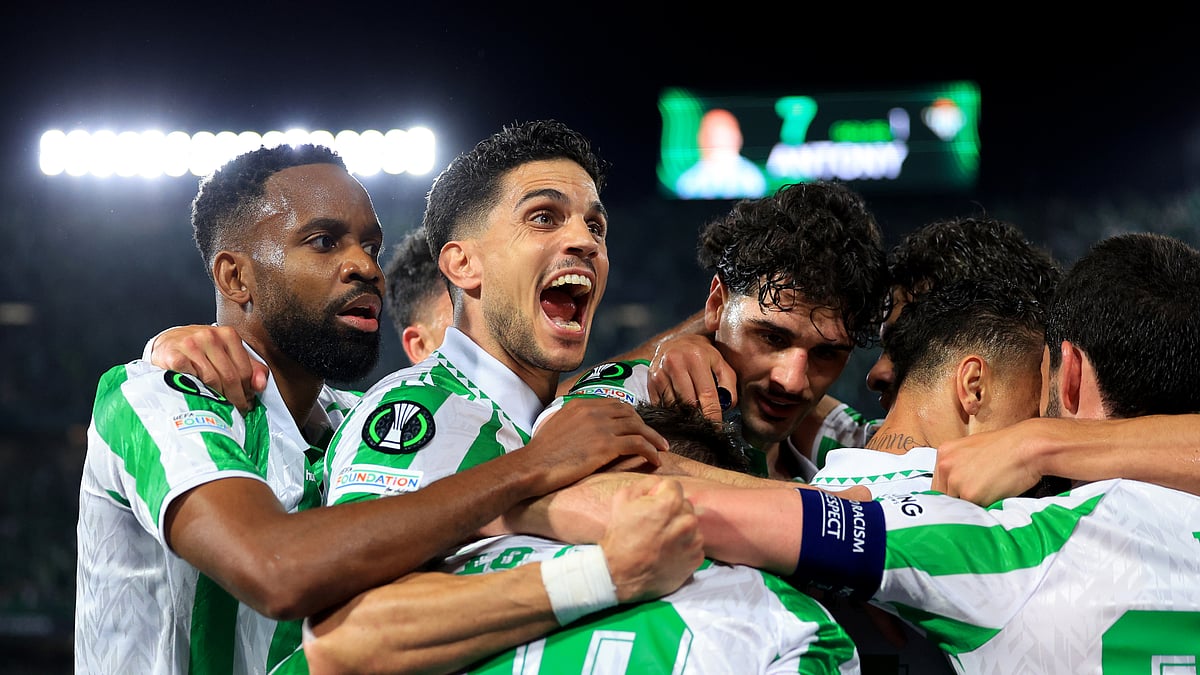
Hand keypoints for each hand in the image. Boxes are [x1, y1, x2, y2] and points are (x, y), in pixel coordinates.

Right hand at [149, 325, 267, 410]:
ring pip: (212, 380)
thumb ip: (249, 367)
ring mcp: (190, 344)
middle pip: (230, 376)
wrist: (167, 344)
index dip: (248, 390)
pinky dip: (197, 391)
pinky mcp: (173, 355)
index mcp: (228, 334)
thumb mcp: (227, 354)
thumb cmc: (200, 351)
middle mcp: (210, 336)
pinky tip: (199, 396)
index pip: (245, 369)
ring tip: (221, 407)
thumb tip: (261, 385)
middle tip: (237, 410)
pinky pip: (191, 379)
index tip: (248, 402)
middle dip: (236, 397)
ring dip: (218, 398)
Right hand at [517, 397, 667, 494]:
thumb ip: (573, 421)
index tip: (639, 428)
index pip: (616, 404)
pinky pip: (638, 444)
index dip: (632, 417)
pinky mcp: (606, 445)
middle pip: (631, 414)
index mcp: (581, 404)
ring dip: (654, 439)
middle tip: (655, 440)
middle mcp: (593, 410)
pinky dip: (651, 452)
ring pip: (639, 428)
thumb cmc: (540, 454)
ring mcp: (601, 426)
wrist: (532, 466)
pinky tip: (655, 461)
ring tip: (662, 450)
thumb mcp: (556, 425)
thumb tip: (582, 429)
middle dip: (646, 426)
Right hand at [601, 476, 702, 602]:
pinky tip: (668, 552)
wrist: (621, 574)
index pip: (674, 487)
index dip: (660, 494)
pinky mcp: (696, 559)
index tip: (651, 506)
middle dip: (672, 511)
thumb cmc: (620, 536)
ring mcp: (694, 541)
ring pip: (691, 526)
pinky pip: (694, 545)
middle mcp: (687, 520)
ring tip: (662, 540)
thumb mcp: (622, 499)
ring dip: (680, 529)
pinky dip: (684, 547)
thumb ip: (645, 484)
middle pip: (685, 505)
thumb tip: (659, 484)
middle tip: (655, 525)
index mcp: (670, 503)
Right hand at [647, 333, 735, 420]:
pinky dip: (671, 410)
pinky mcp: (651, 380)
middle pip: (688, 402)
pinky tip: (678, 406)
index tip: (716, 429)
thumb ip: (728, 384)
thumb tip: (727, 406)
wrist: (677, 342)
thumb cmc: (702, 356)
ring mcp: (660, 371)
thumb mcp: (721, 363)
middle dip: (698, 416)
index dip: (712, 415)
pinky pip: (661, 404)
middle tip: (704, 422)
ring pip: (673, 406)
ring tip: (691, 412)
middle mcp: (675, 362)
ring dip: (684, 413)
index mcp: (697, 357)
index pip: (706, 394)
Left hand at [933, 419, 1043, 503]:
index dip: (951, 493)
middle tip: (978, 500)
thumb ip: (959, 466)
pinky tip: (994, 499)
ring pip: (956, 504)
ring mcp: (955, 480)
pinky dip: (981, 510)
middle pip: (943, 495)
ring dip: (970, 507)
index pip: (938, 482)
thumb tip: (955, 487)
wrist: (1028, 446)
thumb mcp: (973, 449)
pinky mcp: (970, 494)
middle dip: (958, 501)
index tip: (961, 499)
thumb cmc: (1008, 447)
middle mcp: (945, 465)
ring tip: (989, 496)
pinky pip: (971, 510)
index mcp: (944, 452)